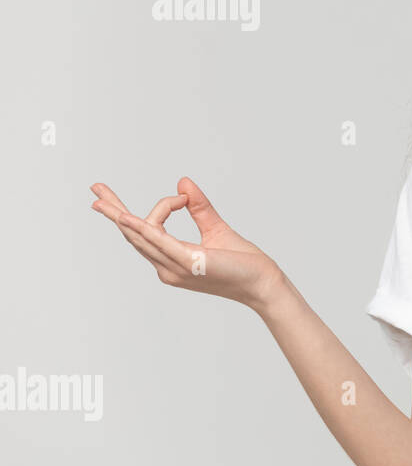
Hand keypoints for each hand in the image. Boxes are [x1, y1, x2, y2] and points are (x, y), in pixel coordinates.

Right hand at [91, 177, 282, 310]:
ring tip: (101, 200)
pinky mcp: (188, 263)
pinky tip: (127, 217)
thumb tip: (183, 184)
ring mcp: (174, 267)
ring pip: (141, 236)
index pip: (145, 234)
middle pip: (133, 235)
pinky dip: (142, 228)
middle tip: (95, 191)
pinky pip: (159, 242)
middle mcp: (167, 266)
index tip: (174, 195)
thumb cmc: (242, 262)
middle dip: (114, 212)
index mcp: (172, 259)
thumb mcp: (216, 228)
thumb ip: (199, 207)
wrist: (262, 281)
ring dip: (120, 216)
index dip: (138, 212)